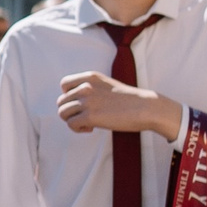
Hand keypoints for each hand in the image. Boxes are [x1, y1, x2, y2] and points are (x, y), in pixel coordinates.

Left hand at [57, 71, 178, 139]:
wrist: (145, 107)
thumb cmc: (128, 100)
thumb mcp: (106, 85)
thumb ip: (89, 89)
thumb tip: (73, 104)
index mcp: (89, 77)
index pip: (64, 84)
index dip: (69, 96)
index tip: (82, 104)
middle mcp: (85, 87)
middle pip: (61, 102)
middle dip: (71, 112)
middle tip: (86, 117)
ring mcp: (87, 101)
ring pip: (63, 113)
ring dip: (73, 121)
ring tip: (88, 123)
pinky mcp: (90, 116)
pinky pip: (71, 124)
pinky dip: (78, 129)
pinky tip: (91, 128)